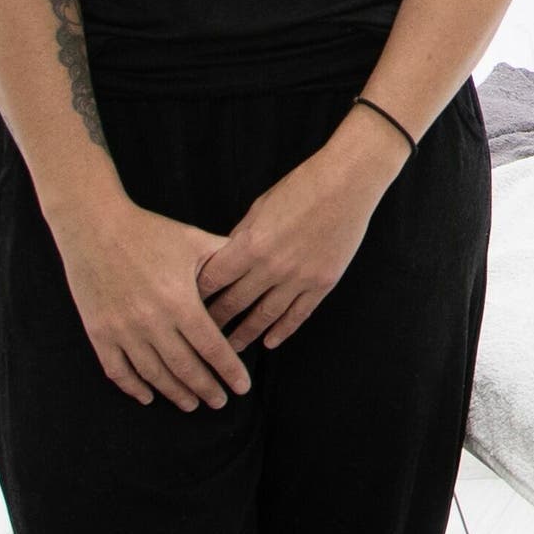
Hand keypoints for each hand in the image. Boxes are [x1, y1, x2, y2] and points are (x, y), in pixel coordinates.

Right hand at [45, 198, 254, 410]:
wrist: (93, 225)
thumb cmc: (148, 231)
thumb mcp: (193, 240)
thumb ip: (224, 261)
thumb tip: (255, 270)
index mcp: (180, 302)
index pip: (212, 348)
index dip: (229, 370)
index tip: (242, 387)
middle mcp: (152, 323)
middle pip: (185, 368)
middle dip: (206, 389)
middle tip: (220, 402)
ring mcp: (122, 331)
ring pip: (153, 375)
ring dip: (175, 393)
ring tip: (192, 404)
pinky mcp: (99, 332)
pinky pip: (118, 370)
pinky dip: (134, 388)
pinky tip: (148, 397)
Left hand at [199, 114, 403, 351]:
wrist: (347, 183)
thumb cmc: (301, 187)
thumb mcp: (260, 208)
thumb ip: (241, 237)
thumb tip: (226, 259)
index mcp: (250, 245)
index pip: (213, 280)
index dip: (196, 296)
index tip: (185, 308)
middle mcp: (271, 267)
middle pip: (234, 303)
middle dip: (214, 322)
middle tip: (200, 338)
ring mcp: (299, 278)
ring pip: (264, 316)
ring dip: (245, 335)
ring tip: (231, 350)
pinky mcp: (322, 283)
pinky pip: (298, 314)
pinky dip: (283, 331)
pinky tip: (270, 342)